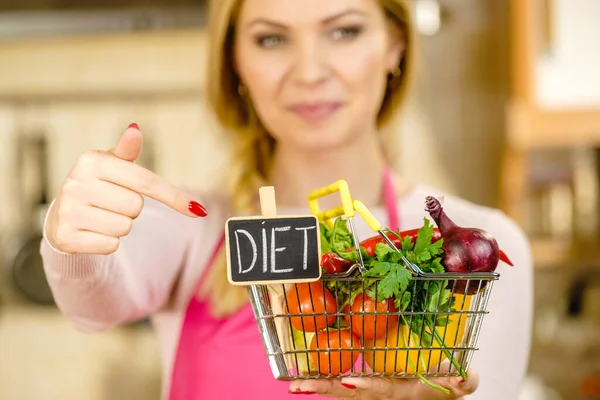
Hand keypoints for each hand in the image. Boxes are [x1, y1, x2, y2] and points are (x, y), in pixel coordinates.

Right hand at [45, 123, 206, 254]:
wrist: (61, 215)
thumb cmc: (97, 185)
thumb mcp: (111, 164)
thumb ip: (127, 151)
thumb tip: (135, 128)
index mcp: (92, 161)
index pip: (145, 181)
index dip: (174, 196)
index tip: (198, 210)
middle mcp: (77, 183)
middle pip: (136, 206)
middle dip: (131, 208)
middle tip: (113, 202)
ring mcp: (70, 210)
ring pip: (125, 227)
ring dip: (120, 226)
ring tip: (102, 216)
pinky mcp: (67, 237)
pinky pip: (111, 245)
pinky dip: (108, 242)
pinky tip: (94, 231)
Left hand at [288, 362, 478, 398]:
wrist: (433, 398)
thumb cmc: (443, 389)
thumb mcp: (458, 385)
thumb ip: (461, 382)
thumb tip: (462, 376)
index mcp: (403, 394)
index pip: (383, 390)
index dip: (367, 386)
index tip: (349, 380)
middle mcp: (382, 398)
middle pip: (351, 396)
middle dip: (326, 390)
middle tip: (299, 386)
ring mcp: (371, 397)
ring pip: (342, 394)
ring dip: (318, 389)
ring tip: (294, 385)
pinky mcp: (364, 393)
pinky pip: (342, 389)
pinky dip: (322, 385)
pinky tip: (303, 381)